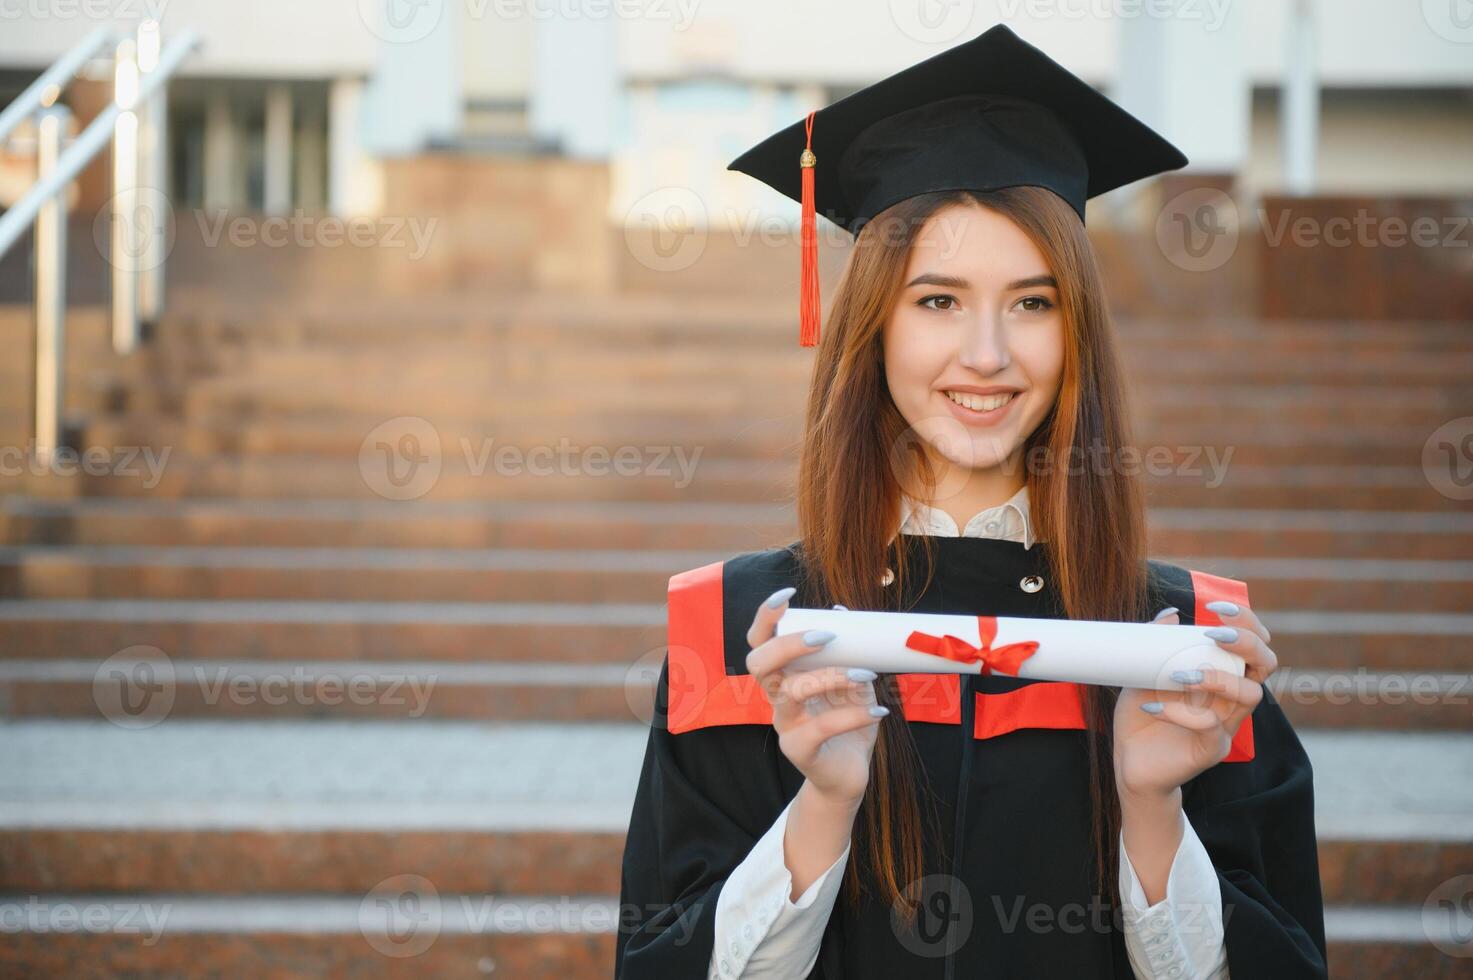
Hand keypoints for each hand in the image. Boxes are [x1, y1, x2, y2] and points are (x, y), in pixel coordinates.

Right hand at [745, 588, 887, 807]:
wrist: (849, 775)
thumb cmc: (846, 722)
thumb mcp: (851, 682)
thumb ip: (848, 652)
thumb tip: (843, 611)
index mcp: (784, 676)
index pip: (759, 641)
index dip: (765, 617)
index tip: (788, 595)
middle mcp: (776, 697)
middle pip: (758, 663)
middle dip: (789, 644)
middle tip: (825, 636)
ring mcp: (784, 725)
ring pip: (790, 692)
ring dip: (831, 676)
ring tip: (868, 674)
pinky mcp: (800, 751)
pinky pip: (821, 728)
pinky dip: (853, 714)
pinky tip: (879, 711)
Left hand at [1114, 601, 1277, 798]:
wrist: (1130, 764)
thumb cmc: (1141, 717)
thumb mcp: (1140, 675)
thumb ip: (1154, 646)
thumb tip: (1172, 614)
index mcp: (1220, 676)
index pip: (1253, 644)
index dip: (1246, 621)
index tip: (1215, 608)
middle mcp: (1230, 699)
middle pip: (1266, 664)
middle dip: (1247, 642)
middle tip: (1213, 634)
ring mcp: (1226, 725)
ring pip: (1249, 694)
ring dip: (1218, 677)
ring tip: (1180, 675)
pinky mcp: (1213, 750)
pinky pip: (1210, 726)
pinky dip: (1182, 712)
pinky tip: (1153, 707)